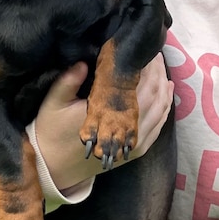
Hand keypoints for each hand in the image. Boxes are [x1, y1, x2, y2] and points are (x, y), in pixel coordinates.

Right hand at [36, 54, 173, 190]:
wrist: (55, 168)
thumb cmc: (52, 131)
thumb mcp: (53, 103)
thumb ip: (67, 82)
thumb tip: (82, 63)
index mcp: (107, 117)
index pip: (137, 87)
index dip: (146, 67)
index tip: (145, 51)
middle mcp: (126, 132)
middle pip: (154, 96)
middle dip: (157, 73)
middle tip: (155, 54)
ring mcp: (134, 143)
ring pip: (161, 111)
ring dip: (164, 88)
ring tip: (161, 68)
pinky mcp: (137, 150)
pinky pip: (159, 126)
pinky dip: (165, 107)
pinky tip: (166, 92)